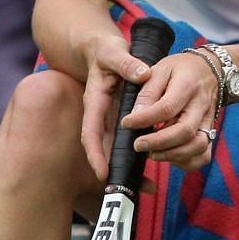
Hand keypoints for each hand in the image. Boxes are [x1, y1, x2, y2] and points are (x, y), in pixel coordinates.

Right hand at [77, 34, 157, 179]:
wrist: (101, 50)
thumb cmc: (106, 51)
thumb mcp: (114, 52)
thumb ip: (127, 63)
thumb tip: (143, 74)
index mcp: (95, 101)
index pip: (91, 132)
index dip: (95, 153)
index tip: (101, 172)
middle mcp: (100, 114)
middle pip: (102, 146)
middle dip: (109, 168)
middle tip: (119, 190)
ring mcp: (109, 118)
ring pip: (114, 146)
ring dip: (124, 165)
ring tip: (139, 188)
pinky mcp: (118, 119)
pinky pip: (125, 139)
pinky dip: (134, 153)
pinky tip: (147, 169)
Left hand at [123, 50, 221, 173]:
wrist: (209, 70)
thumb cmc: (179, 70)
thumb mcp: (160, 69)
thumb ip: (147, 91)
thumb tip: (135, 115)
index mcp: (187, 85)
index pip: (167, 107)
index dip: (145, 119)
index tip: (126, 123)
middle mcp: (201, 105)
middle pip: (185, 131)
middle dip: (158, 143)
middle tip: (137, 145)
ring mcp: (208, 121)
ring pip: (198, 146)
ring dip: (173, 155)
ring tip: (152, 153)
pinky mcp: (210, 133)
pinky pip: (204, 155)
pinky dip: (186, 161)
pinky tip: (169, 156)